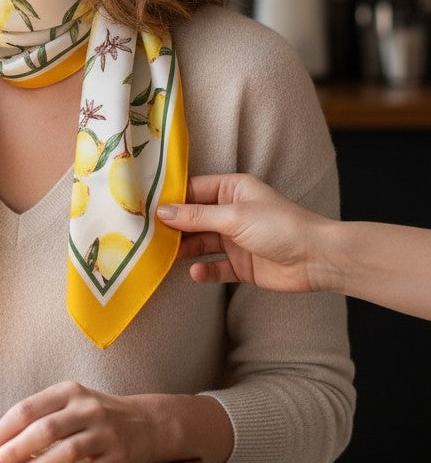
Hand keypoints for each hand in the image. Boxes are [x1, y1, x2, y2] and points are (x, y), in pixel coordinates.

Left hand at [0, 383, 163, 462]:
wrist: (149, 423)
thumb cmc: (98, 415)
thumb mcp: (71, 403)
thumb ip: (42, 416)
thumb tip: (1, 441)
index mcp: (69, 391)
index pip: (28, 408)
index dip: (3, 429)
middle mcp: (87, 409)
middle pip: (44, 429)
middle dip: (14, 449)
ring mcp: (105, 433)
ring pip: (65, 452)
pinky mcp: (118, 458)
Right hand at [158, 173, 327, 293]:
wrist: (318, 260)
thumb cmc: (280, 226)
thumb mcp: (233, 216)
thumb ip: (196, 216)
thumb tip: (161, 212)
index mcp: (231, 190)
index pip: (192, 191)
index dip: (170, 199)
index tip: (143, 207)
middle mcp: (230, 212)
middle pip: (193, 218)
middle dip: (172, 226)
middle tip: (145, 234)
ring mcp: (235, 240)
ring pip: (200, 243)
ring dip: (184, 249)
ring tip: (161, 255)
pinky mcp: (241, 265)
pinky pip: (215, 267)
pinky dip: (204, 270)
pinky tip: (195, 272)